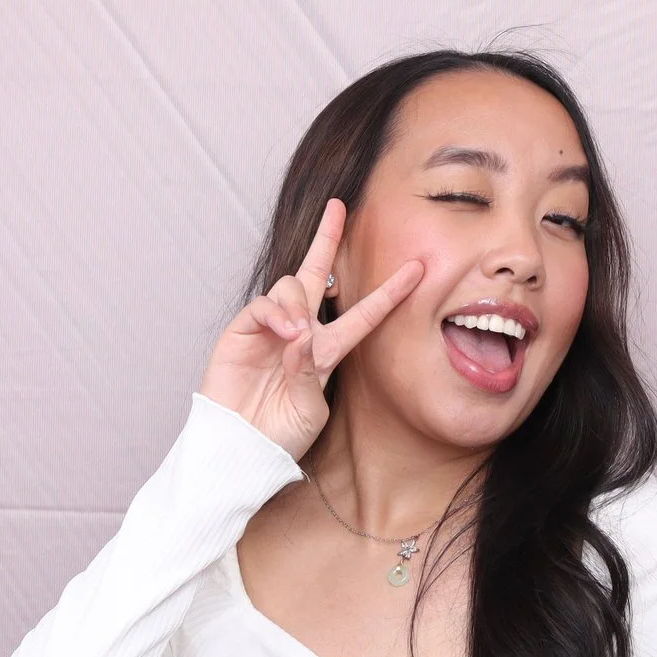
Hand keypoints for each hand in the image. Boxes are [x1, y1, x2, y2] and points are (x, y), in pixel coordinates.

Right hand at [198, 197, 422, 459]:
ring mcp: (271, 328)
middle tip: (338, 207)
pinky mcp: (242, 332)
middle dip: (326, 239)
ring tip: (298, 332)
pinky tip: (286, 331)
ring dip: (298, 302)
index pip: (363, 315)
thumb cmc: (279, 436)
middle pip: (318, 275)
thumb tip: (302, 334)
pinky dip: (276, 313)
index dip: (389, 293)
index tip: (417, 270)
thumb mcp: (309, 410)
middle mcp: (300, 332)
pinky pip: (262, 306)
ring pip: (291, 287)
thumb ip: (308, 372)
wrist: (240, 449)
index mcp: (326, 352)